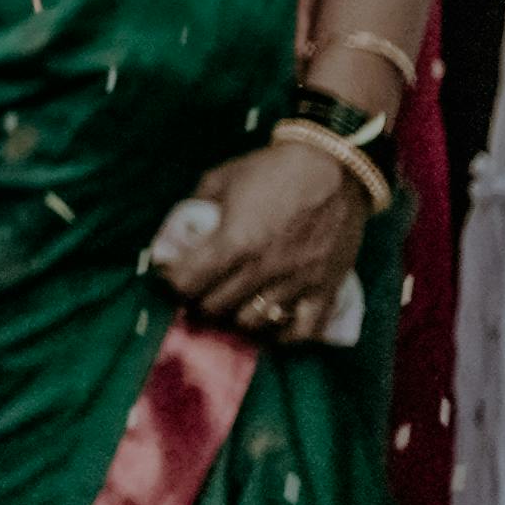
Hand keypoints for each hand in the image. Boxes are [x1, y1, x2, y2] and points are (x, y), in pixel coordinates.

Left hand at [148, 134, 374, 336]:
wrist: (335, 168)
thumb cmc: (274, 169)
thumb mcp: (221, 179)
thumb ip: (195, 208)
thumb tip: (173, 234)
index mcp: (235, 240)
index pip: (187, 283)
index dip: (171, 284)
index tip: (169, 278)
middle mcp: (264, 268)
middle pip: (215, 308)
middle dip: (197, 302)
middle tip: (197, 293)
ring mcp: (297, 283)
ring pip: (253, 325)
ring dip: (234, 318)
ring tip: (229, 306)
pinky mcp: (326, 290)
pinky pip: (301, 332)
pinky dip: (282, 336)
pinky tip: (269, 324)